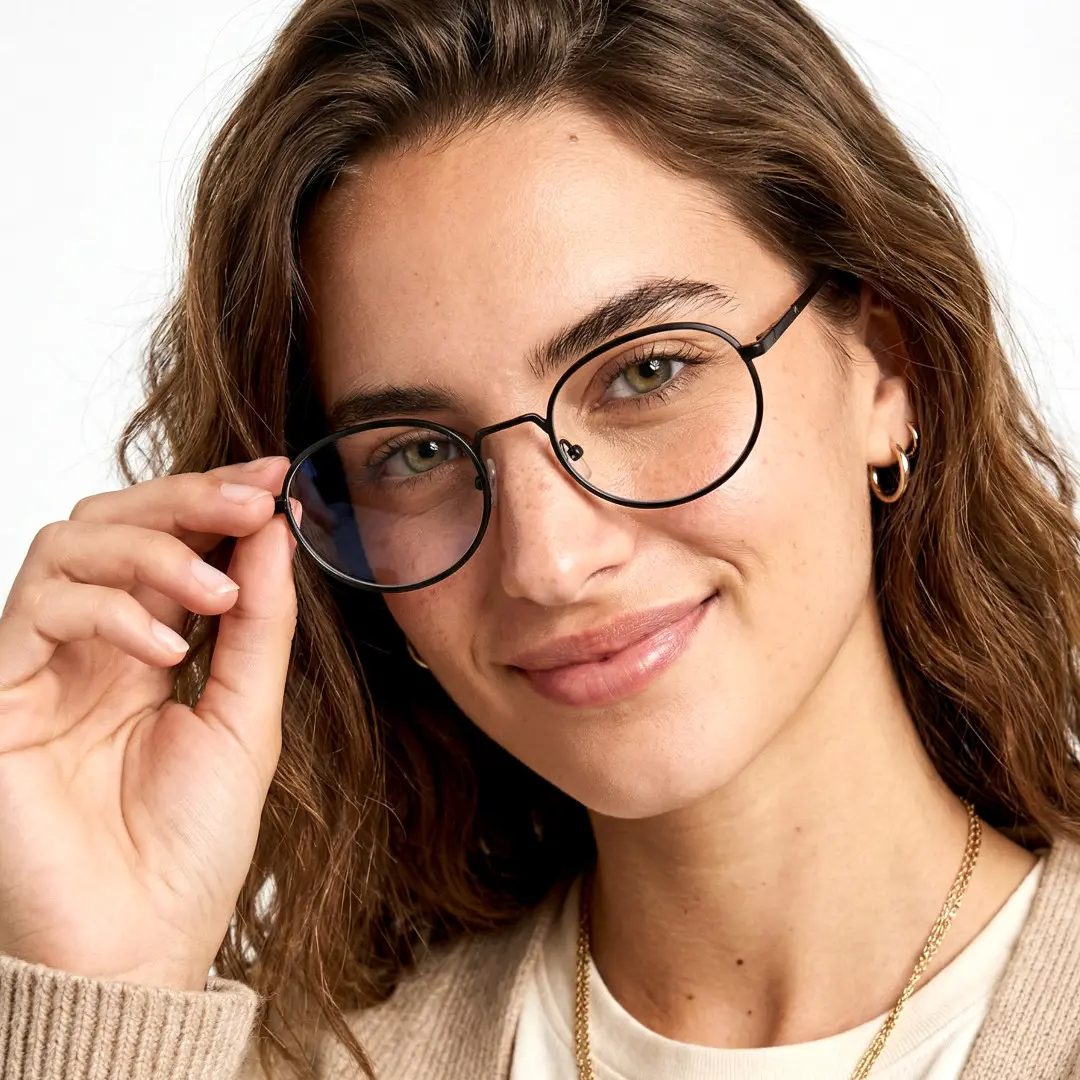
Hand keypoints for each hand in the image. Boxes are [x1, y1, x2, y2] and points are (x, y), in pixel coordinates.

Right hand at [0, 457, 296, 990]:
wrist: (139, 943)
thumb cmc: (190, 845)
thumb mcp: (249, 717)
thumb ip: (259, 624)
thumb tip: (273, 531)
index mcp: (150, 650)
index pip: (170, 544)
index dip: (217, 501)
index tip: (274, 477)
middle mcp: (90, 647)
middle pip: (113, 522)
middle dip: (187, 499)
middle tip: (250, 497)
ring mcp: (40, 665)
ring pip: (68, 544)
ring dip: (153, 548)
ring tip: (217, 592)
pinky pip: (39, 608)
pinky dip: (112, 610)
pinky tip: (167, 651)